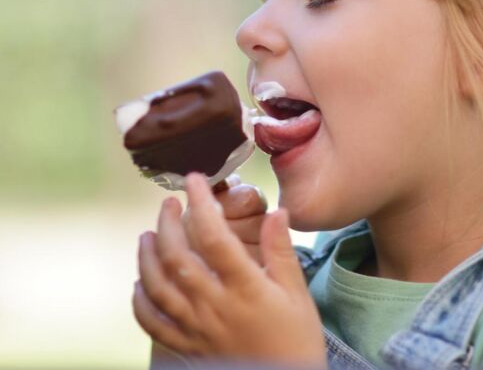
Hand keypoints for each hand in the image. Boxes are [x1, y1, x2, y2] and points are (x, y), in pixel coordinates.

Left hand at [133, 174, 326, 367]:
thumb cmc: (296, 339)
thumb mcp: (297, 293)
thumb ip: (281, 251)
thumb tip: (276, 211)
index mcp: (245, 288)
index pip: (214, 236)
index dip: (201, 203)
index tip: (194, 180)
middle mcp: (214, 306)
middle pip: (176, 258)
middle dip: (166, 224)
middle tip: (169, 203)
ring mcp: (196, 329)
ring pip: (157, 287)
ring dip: (146, 257)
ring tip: (147, 234)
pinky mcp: (187, 347)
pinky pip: (152, 324)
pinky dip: (140, 302)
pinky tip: (139, 283)